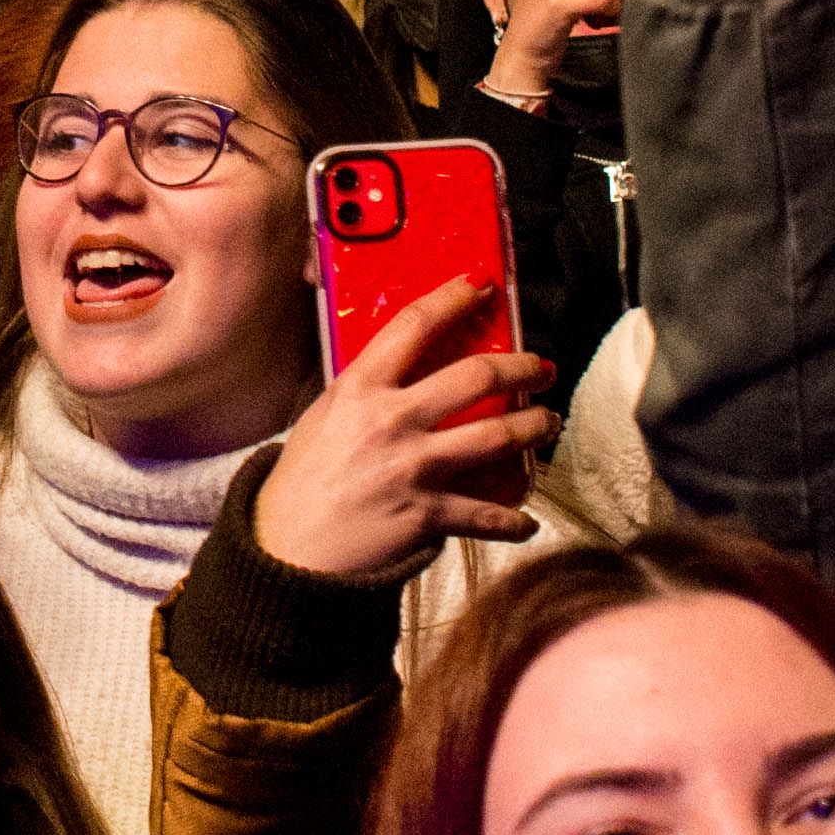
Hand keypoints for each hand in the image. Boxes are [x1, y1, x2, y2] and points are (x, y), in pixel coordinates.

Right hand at [251, 282, 558, 577]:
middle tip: (541, 368)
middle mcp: (391, 420)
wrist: (286, 549)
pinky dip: (513, 520)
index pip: (413, 326)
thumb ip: (367, 391)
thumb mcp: (325, 416)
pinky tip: (526, 521)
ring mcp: (412, 467)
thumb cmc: (302, 479)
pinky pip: (486, 514)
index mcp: (360, 388)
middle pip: (475, 376)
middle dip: (521, 368)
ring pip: (496, 435)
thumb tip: (405, 369)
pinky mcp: (426, 514)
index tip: (482, 285)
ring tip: (548, 422)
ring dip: (534, 427)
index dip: (453, 298)